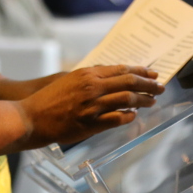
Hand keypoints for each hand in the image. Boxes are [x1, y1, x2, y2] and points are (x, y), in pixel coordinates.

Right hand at [17, 65, 163, 147]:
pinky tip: (134, 116)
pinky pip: (117, 119)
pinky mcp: (90, 123)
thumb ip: (90, 77)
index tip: (152, 73)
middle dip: (148, 84)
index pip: (121, 69)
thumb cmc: (49, 98)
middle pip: (129, 82)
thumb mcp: (69, 79)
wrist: (32, 116)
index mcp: (88, 74)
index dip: (140, 71)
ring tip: (152, 101)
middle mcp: (92, 87)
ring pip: (127, 99)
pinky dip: (129, 116)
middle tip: (160, 87)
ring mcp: (92, 106)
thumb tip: (111, 75)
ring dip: (143, 100)